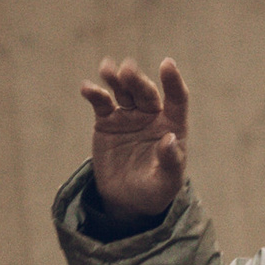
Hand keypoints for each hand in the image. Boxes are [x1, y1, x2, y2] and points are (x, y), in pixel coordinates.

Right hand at [79, 54, 189, 223]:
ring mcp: (128, 116)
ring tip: (108, 69)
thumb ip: (170, 160)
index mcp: (172, 125)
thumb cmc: (155, 190)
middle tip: (127, 71)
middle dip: (137, 80)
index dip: (173, 81)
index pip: (176, 98)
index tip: (167, 64)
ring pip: (123, 91)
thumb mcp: (167, 180)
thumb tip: (169, 139)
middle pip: (145, 92)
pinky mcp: (107, 122)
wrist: (127, 200)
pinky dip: (94, 94)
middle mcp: (151, 115)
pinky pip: (101, 103)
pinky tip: (87, 88)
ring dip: (116, 78)